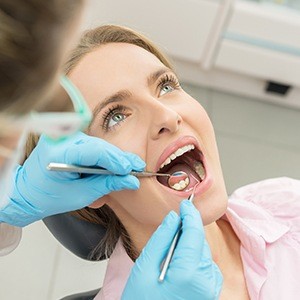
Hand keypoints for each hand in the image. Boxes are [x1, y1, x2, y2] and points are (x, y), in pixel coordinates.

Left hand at [0, 132, 144, 226]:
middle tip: (137, 168)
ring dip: (114, 158)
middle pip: (100, 146)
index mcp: (59, 154)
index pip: (95, 151)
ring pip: (98, 145)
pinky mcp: (69, 139)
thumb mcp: (81, 194)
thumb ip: (107, 185)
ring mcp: (65, 137)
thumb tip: (131, 181)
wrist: (28, 192)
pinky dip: (105, 156)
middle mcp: (62, 140)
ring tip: (129, 169)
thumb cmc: (50, 197)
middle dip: (120, 159)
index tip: (132, 170)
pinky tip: (116, 165)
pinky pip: (93, 146)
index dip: (116, 160)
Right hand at [122, 200, 222, 299]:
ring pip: (204, 253)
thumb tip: (173, 218)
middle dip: (188, 230)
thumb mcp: (144, 269)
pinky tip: (178, 265)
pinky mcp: (209, 294)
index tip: (185, 204)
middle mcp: (206, 282)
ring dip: (190, 245)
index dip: (190, 214)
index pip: (194, 232)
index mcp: (189, 273)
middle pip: (200, 242)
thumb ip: (161, 239)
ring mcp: (210, 290)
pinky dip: (195, 258)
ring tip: (170, 253)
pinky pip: (206, 267)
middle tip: (171, 228)